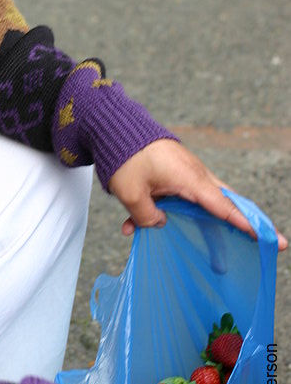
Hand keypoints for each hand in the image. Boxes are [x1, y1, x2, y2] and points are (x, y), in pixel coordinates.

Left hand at [107, 139, 286, 250]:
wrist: (115, 126)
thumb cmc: (125, 157)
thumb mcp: (130, 194)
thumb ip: (146, 217)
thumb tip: (159, 225)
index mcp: (190, 179)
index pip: (224, 206)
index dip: (244, 224)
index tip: (266, 237)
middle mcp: (194, 175)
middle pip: (226, 203)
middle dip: (244, 224)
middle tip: (268, 241)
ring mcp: (185, 173)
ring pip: (203, 204)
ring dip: (201, 227)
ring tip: (217, 256)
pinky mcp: (173, 174)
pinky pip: (179, 198)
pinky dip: (166, 213)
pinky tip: (130, 226)